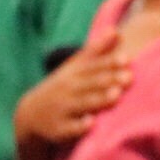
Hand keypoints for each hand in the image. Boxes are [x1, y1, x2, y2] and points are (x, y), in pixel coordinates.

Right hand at [14, 28, 130, 148]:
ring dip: (99, 99)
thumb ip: (96, 51)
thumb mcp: (74, 68)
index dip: (109, 63)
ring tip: (117, 96)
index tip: (127, 59)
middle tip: (129, 77)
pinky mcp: (58, 129)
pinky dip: (79, 126)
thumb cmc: (61, 88)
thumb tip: (116, 31)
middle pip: (90, 84)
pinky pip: (69, 128)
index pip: (92, 67)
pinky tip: (92, 123)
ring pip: (82, 104)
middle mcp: (67, 90)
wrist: (29, 115)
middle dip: (109, 80)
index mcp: (73, 74)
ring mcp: (62, 109)